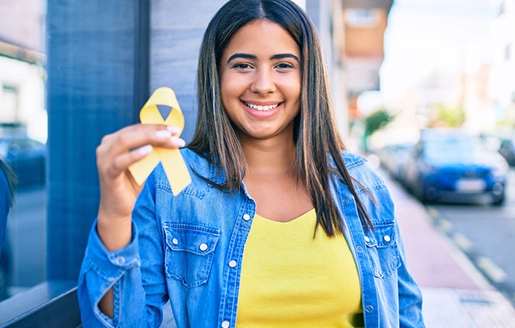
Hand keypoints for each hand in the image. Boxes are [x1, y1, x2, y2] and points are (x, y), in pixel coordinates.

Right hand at [95, 124, 184, 249]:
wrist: (118, 207)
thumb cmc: (131, 183)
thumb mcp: (145, 163)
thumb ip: (152, 149)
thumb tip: (170, 137)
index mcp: (114, 141)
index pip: (137, 129)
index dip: (156, 126)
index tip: (175, 128)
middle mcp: (106, 146)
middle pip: (132, 132)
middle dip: (155, 131)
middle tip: (174, 132)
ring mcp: (104, 159)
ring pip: (125, 142)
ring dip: (148, 138)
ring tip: (166, 138)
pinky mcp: (107, 173)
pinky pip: (120, 162)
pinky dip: (135, 155)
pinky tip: (149, 150)